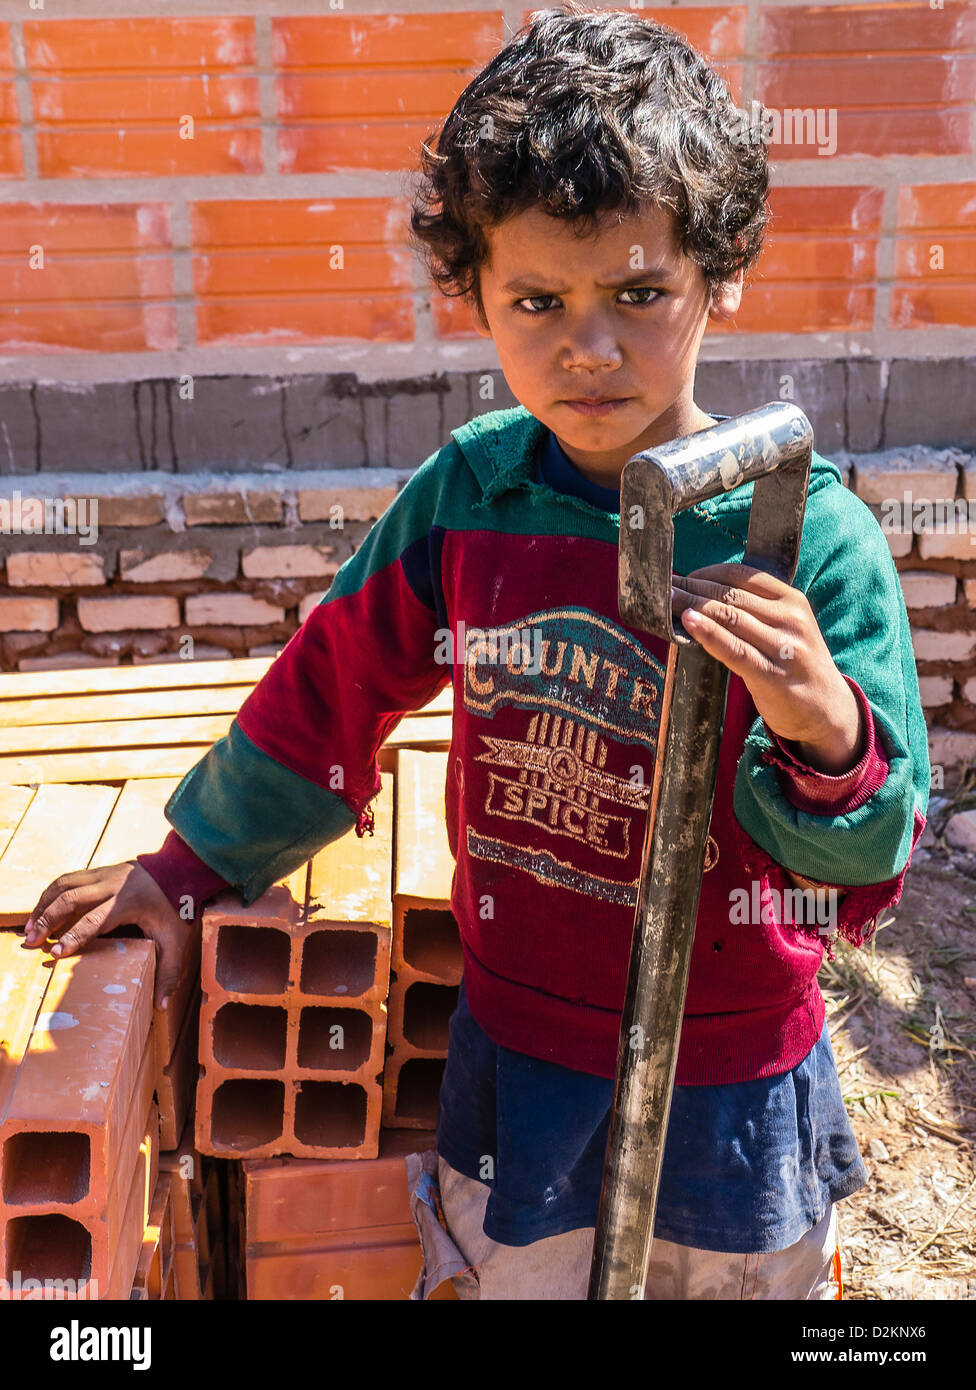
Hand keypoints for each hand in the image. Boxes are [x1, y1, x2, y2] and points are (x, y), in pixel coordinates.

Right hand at [22, 861, 194, 1009]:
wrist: (181, 870)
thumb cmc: (177, 908)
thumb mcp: (177, 940)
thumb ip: (170, 972)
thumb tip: (161, 1006)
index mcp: (128, 903)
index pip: (94, 920)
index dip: (73, 937)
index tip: (55, 954)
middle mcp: (112, 886)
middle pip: (71, 899)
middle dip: (47, 920)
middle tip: (31, 941)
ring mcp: (103, 875)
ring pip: (64, 885)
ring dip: (43, 905)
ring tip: (29, 928)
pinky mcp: (98, 872)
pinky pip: (67, 879)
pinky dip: (49, 894)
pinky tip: (40, 910)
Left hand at [670, 562, 863, 773]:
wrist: (828, 710)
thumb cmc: (796, 666)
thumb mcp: (787, 628)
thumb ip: (757, 611)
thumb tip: (706, 593)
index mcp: (793, 601)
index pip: (743, 576)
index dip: (708, 572)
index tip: (683, 576)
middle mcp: (791, 619)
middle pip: (732, 595)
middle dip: (693, 588)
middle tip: (665, 586)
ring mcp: (783, 647)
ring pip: (730, 617)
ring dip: (693, 606)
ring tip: (667, 601)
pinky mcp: (772, 675)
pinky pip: (734, 649)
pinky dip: (708, 633)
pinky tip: (688, 622)